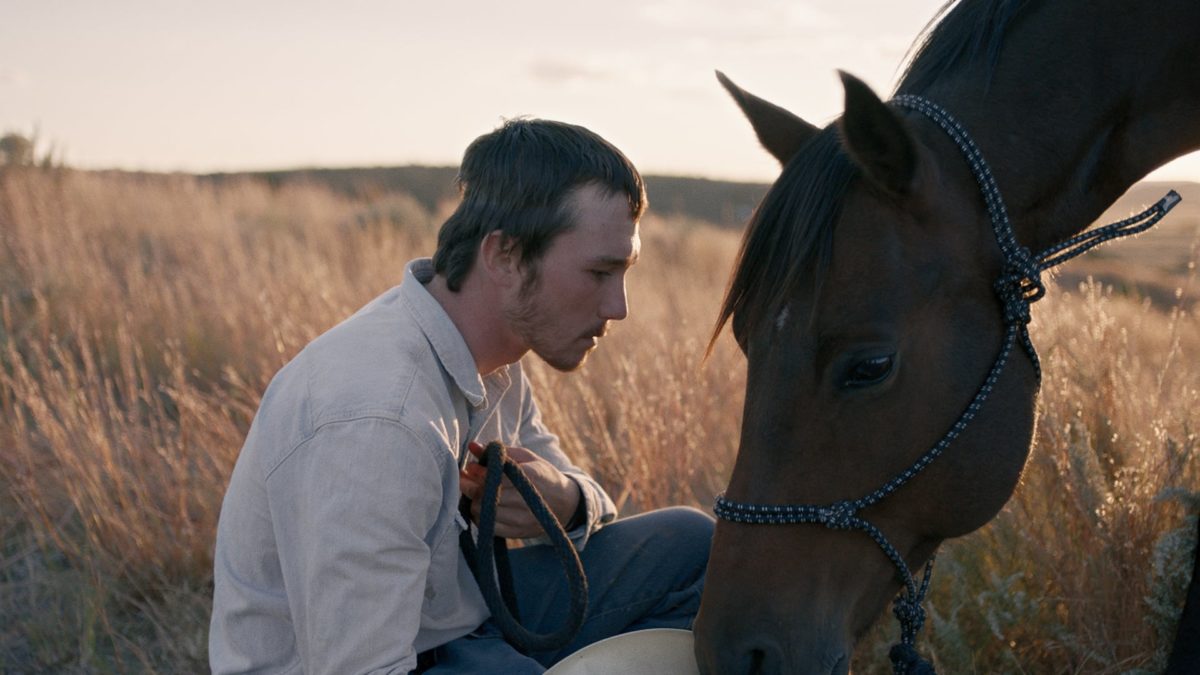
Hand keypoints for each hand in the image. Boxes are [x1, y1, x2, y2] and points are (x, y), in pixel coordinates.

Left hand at [459, 442, 581, 538]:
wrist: (565, 504)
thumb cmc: (542, 475)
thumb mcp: (526, 457)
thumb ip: (499, 451)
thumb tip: (473, 446)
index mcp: (532, 476)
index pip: (496, 477)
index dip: (479, 473)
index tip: (470, 467)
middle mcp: (527, 501)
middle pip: (486, 496)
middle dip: (470, 487)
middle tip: (465, 479)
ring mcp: (523, 519)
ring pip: (483, 512)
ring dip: (474, 501)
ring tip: (475, 492)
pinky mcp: (518, 533)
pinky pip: (488, 527)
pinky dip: (480, 516)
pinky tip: (483, 506)